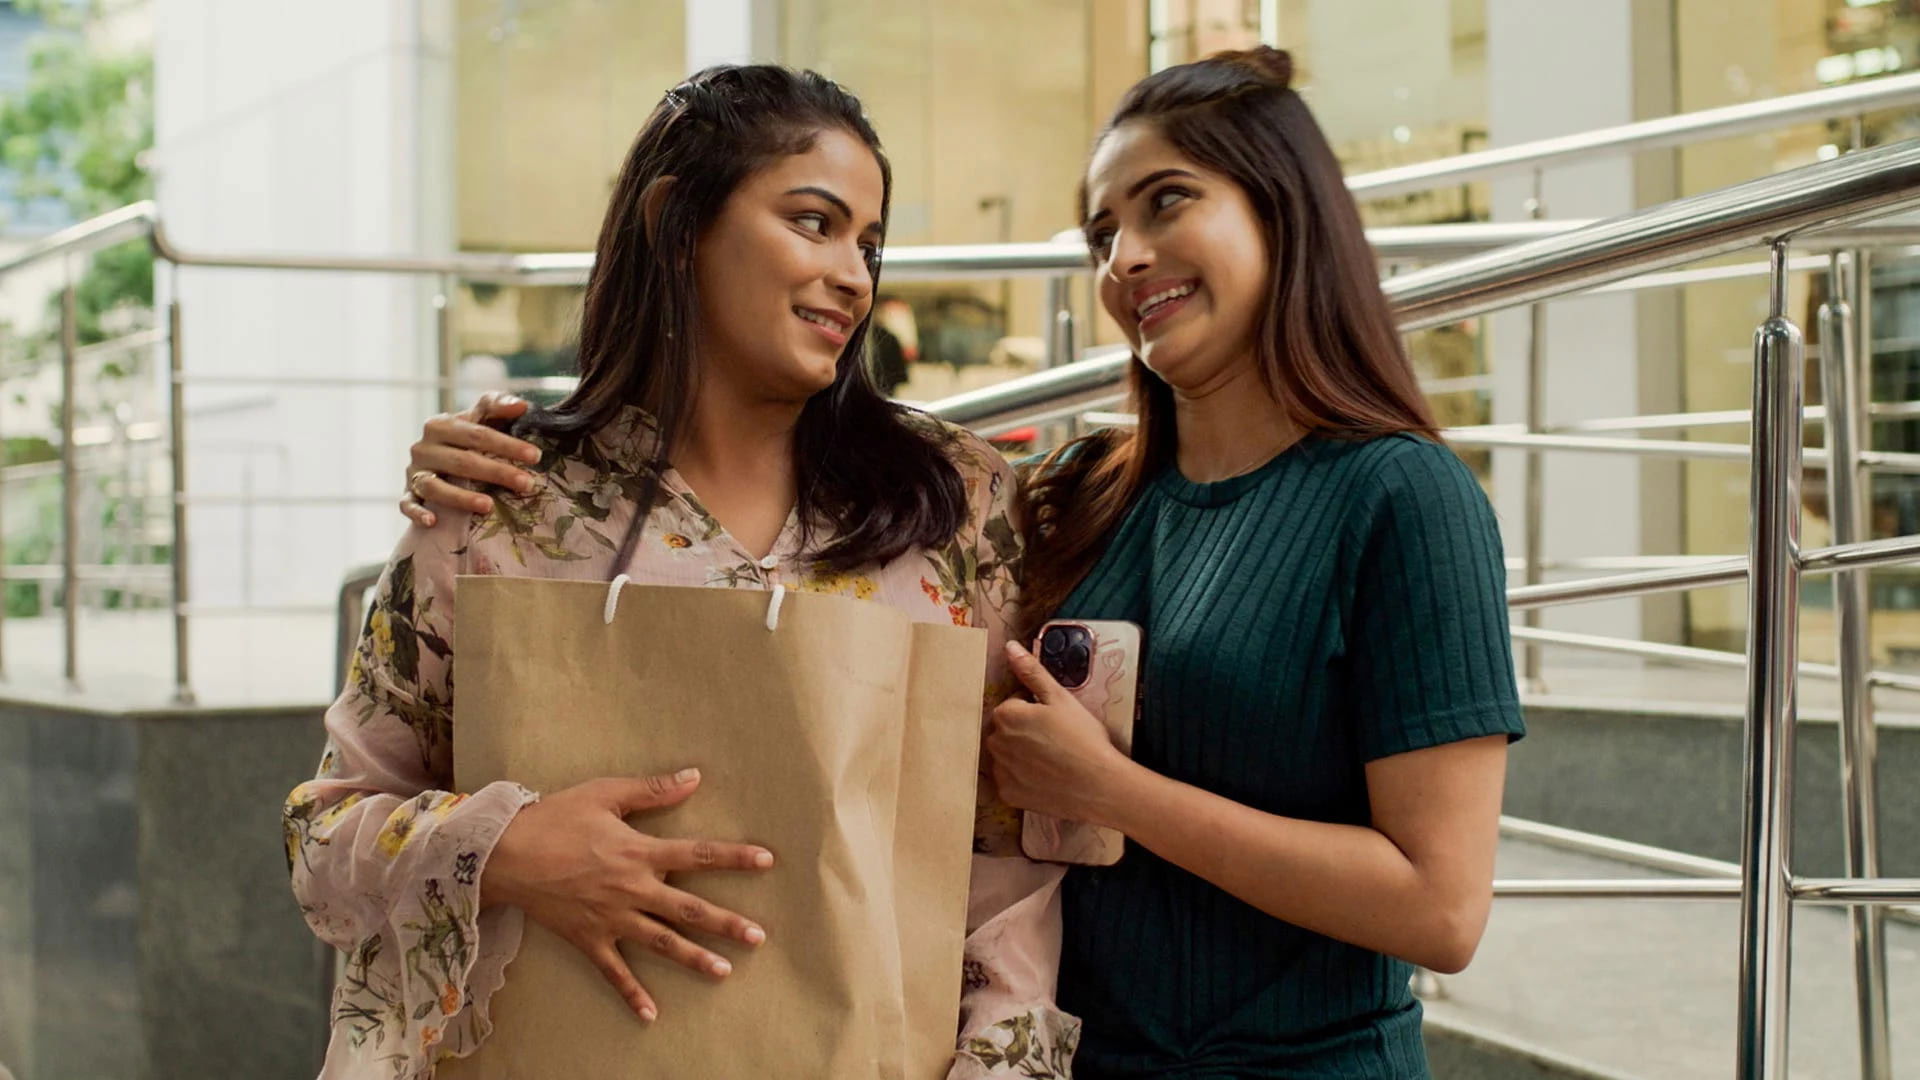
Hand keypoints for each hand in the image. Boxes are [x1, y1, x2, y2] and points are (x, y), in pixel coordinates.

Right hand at [400, 391, 541, 527]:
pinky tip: (433, 521)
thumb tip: (522, 406)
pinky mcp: (407, 494)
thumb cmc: (465, 436)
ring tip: (489, 506)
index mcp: (441, 425)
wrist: (435, 456)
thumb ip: (498, 406)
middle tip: (527, 483)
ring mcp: (414, 472)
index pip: (477, 434)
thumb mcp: (480, 416)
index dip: (507, 444)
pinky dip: (418, 513)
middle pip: (462, 461)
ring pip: (434, 486)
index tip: (535, 456)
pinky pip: (407, 504)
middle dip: (496, 472)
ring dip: (461, 498)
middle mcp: (424, 447)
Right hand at [481, 768, 774, 1022]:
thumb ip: (652, 790)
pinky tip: (651, 1014)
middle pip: (688, 908)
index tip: (766, 861)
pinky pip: (614, 971)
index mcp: (639, 852)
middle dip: (725, 923)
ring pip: (661, 942)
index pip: (697, 854)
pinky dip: (632, 993)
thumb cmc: (555, 818)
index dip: (733, 857)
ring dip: (694, 958)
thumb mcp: (605, 794)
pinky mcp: (589, 939)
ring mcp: (611, 918)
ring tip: (725, 972)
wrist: (505, 855)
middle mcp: (631, 889)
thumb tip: (695, 777)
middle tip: (758, 937)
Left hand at [985, 641, 1132, 825]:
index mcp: (1005, 715)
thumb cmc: (1083, 738)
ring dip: (1021, 754)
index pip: (1013, 704)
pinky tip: (1045, 778)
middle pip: (1006, 730)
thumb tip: (1009, 648)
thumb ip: (1031, 672)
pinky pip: (1010, 781)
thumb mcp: (1060, 698)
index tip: (1055, 719)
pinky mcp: (1007, 795)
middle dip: (1024, 731)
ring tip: (1051, 760)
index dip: (1035, 709)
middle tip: (1055, 739)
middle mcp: (994, 743)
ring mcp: (1000, 771)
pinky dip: (1023, 779)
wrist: (1099, 785)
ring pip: (1006, 755)